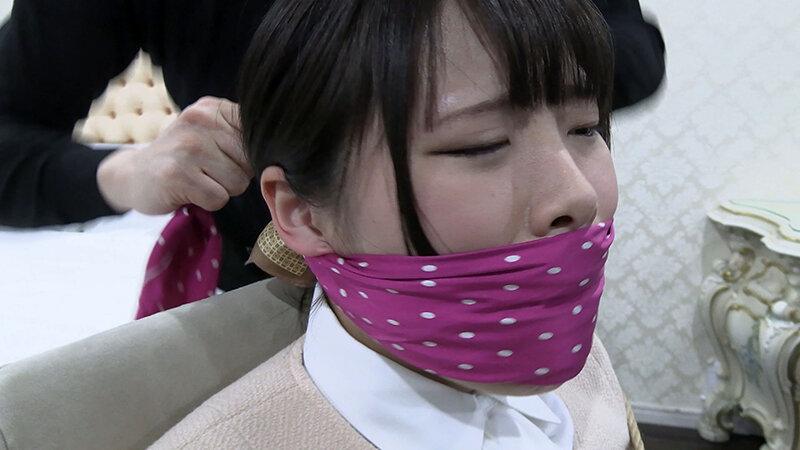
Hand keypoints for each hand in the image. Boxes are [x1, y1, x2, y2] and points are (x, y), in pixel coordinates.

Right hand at [97, 97, 253, 214]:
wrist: (134, 174)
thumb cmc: (182, 158)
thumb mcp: (210, 135)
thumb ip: (240, 137)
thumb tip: (278, 162)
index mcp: (212, 108)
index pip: (257, 135)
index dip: (249, 156)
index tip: (227, 158)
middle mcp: (199, 120)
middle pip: (250, 162)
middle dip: (236, 174)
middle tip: (208, 172)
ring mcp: (187, 146)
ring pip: (237, 182)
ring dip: (222, 190)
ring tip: (198, 180)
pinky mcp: (177, 174)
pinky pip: (218, 198)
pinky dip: (207, 202)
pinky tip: (189, 191)